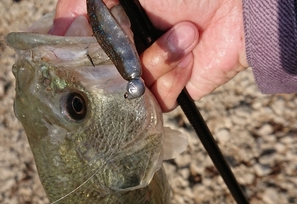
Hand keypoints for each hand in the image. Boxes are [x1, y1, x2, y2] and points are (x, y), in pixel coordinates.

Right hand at [50, 0, 247, 110]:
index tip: (68, 53)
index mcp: (111, 21)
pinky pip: (153, 101)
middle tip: (136, 38)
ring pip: (123, 90)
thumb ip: (81, 4)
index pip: (76, 45)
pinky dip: (171, 75)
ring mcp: (145, 71)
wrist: (240, 8)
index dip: (72, 51)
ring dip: (156, 58)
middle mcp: (124, 48)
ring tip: (184, 33)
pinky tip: (189, 53)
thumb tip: (56, 32)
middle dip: (116, 58)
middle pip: (95, 74)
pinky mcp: (169, 90)